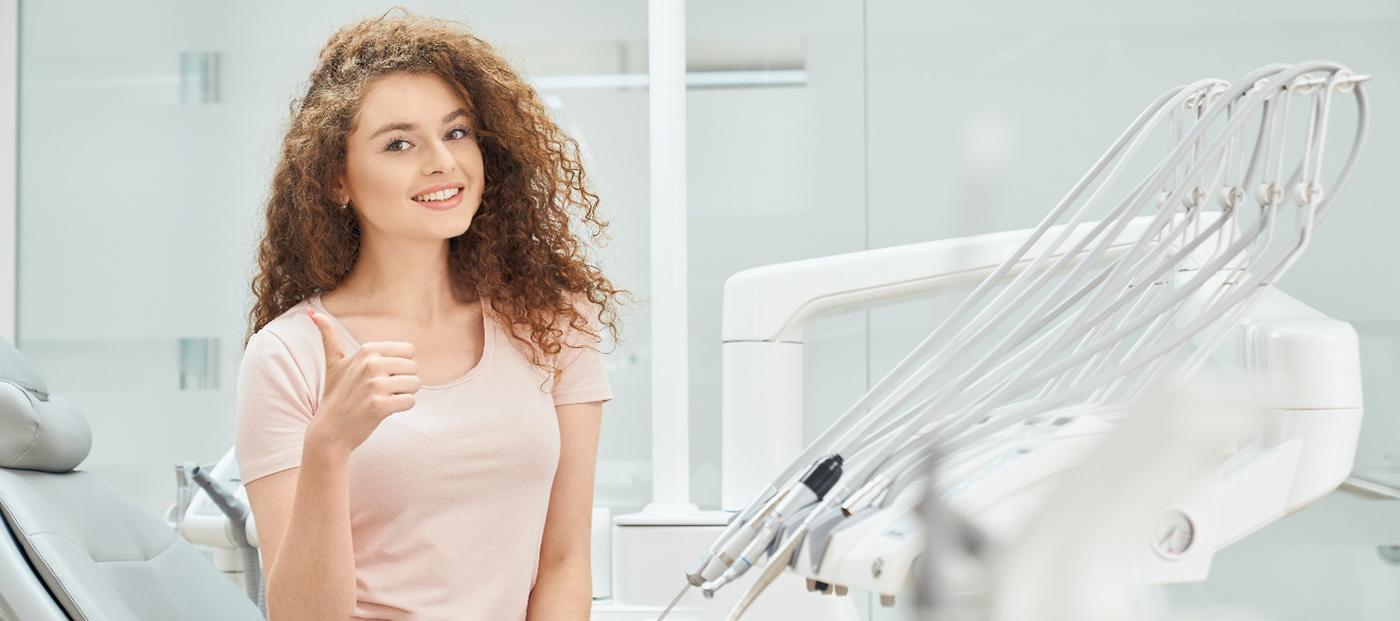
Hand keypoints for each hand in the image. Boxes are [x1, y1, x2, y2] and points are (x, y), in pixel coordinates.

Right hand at [304, 307, 420, 455]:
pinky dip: (402, 408)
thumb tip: (314, 312)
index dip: (400, 366)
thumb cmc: (336, 395)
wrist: (330, 430)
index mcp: (367, 350)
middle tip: (380, 391)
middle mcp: (371, 364)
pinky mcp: (379, 406)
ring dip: (404, 395)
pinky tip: (384, 410)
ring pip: (415, 384)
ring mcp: (374, 385)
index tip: (380, 376)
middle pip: (414, 368)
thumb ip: (328, 336)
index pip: (409, 351)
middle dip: (403, 381)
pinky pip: (410, 402)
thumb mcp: (333, 363)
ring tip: (382, 400)